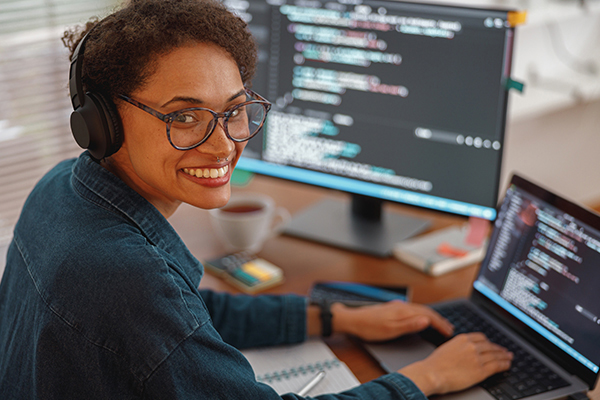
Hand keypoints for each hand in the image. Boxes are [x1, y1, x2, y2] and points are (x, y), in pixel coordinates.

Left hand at [331, 300, 453, 341]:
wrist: (352, 320)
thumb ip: (409, 325)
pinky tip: (421, 319)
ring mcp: (397, 307)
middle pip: (426, 311)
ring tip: (439, 324)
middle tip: (449, 329)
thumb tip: (426, 321)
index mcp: (403, 311)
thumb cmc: (369, 327)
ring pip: (419, 310)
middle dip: (439, 319)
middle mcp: (402, 306)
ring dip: (431, 317)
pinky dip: (422, 315)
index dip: (440, 324)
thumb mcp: (390, 330)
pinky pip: (413, 310)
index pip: (428, 315)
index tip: (448, 332)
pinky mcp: (393, 309)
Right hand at [399, 332, 512, 395]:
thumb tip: (464, 351)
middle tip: (504, 351)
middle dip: (498, 349)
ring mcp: (477, 358)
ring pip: (495, 355)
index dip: (489, 342)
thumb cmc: (435, 364)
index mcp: (462, 338)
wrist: (432, 373)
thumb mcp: (446, 348)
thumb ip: (458, 347)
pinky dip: (504, 365)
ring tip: (509, 357)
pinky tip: (507, 365)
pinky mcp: (480, 370)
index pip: (481, 338)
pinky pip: (496, 366)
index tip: (492, 345)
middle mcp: (471, 346)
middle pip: (490, 346)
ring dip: (504, 356)